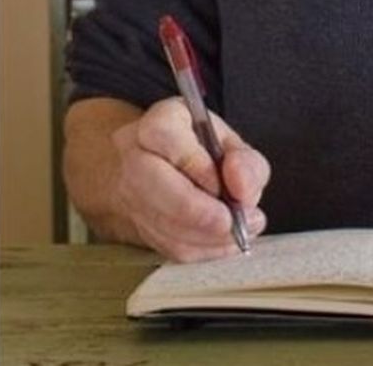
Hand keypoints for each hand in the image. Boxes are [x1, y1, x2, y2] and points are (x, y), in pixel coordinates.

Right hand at [110, 97, 269, 261]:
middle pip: (150, 182)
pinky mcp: (134, 225)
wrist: (165, 173)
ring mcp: (127, 192)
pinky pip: (163, 245)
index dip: (198, 166)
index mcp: (159, 122)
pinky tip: (220, 243)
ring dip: (201, 235)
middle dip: (196, 210)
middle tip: (231, 221)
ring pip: (156, 220)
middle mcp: (134, 154)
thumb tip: (242, 187)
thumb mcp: (231, 144)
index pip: (165, 137)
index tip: (227, 185)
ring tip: (235, 232)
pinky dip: (197, 249)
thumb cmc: (201, 152)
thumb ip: (246, 162)